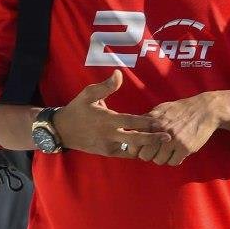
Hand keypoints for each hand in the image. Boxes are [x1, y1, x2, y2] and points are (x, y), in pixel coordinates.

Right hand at [54, 70, 168, 157]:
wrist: (61, 130)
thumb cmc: (77, 109)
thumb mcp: (88, 94)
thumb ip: (105, 86)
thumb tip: (119, 74)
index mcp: (106, 119)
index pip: (130, 121)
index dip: (146, 122)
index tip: (160, 122)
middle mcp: (109, 135)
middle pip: (135, 139)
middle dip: (152, 139)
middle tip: (168, 137)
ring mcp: (108, 146)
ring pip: (131, 149)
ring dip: (146, 146)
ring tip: (163, 144)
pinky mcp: (107, 153)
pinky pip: (125, 154)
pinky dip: (136, 151)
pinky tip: (148, 148)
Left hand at [136, 92, 223, 165]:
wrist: (204, 109)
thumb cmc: (181, 110)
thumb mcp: (161, 109)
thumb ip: (146, 120)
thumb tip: (132, 131)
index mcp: (152, 121)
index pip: (134, 142)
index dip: (136, 148)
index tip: (141, 148)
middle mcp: (160, 130)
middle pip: (145, 155)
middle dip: (149, 155)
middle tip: (156, 151)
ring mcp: (173, 140)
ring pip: (159, 160)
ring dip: (162, 158)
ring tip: (168, 151)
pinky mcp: (185, 147)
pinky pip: (173, 162)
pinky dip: (174, 159)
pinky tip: (178, 152)